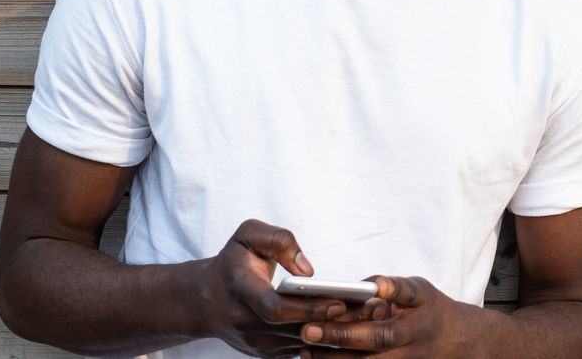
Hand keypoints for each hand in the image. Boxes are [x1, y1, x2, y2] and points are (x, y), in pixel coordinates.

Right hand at [197, 219, 358, 357]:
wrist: (207, 301)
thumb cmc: (234, 261)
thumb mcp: (248, 235)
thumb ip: (279, 240)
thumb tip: (309, 270)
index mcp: (242, 291)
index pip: (275, 309)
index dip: (308, 308)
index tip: (338, 301)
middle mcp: (249, 325)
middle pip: (298, 330)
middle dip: (337, 321)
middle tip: (374, 307)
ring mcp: (259, 345)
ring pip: (306, 344)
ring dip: (340, 332)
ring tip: (375, 315)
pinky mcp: (270, 355)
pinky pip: (305, 349)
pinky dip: (331, 339)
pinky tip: (357, 324)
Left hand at [298, 275, 478, 357]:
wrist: (453, 342)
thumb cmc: (428, 309)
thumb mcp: (419, 290)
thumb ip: (392, 288)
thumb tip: (359, 288)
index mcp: (422, 308)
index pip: (406, 296)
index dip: (392, 289)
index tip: (374, 286)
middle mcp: (415, 337)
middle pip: (379, 338)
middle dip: (344, 335)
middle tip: (310, 329)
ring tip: (306, 351)